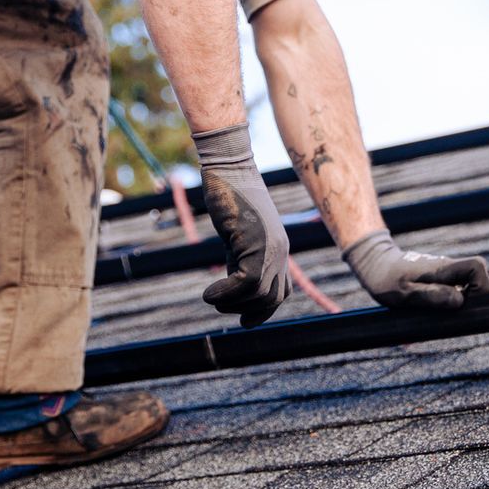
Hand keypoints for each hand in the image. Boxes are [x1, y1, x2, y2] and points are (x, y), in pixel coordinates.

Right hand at [192, 123, 289, 326]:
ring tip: (211, 298)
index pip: (281, 292)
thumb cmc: (230, 196)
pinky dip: (224, 294)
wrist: (228, 168)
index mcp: (278, 249)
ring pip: (259, 294)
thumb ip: (240, 257)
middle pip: (273, 298)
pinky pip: (246, 283)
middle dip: (248, 312)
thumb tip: (234, 285)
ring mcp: (270, 247)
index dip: (264, 310)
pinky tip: (207, 294)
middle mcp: (280, 251)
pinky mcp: (255, 243)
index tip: (244, 320)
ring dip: (232, 303)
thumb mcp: (238, 235)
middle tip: (221, 306)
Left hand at [343, 231, 488, 308]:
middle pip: (480, 275)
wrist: (375, 265)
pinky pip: (459, 288)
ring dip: (468, 300)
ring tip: (450, 315)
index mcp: (443, 269)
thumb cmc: (386, 280)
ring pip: (471, 283)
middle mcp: (448, 269)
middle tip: (461, 313)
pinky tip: (442, 312)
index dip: (483, 285)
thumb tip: (459, 301)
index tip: (469, 303)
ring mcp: (446, 273)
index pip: (478, 266)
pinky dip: (458, 300)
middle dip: (480, 296)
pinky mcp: (441, 280)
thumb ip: (432, 296)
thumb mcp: (405, 292)